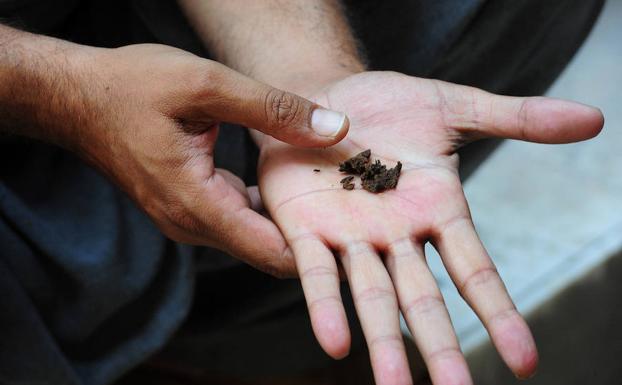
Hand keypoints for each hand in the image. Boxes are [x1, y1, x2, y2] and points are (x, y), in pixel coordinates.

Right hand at [69, 44, 348, 274]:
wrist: (75, 97)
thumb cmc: (132, 86)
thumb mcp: (208, 85)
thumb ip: (274, 109)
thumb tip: (335, 127)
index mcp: (196, 203)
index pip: (272, 253)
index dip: (320, 251)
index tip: (359, 236)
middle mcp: (191, 224)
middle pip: (268, 252)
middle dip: (314, 238)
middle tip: (358, 212)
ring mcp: (187, 219)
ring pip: (255, 238)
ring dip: (292, 222)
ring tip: (333, 196)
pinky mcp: (187, 207)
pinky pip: (238, 220)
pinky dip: (266, 208)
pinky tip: (290, 182)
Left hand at [257, 72, 602, 383]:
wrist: (323, 96)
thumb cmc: (389, 107)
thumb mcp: (455, 107)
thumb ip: (515, 119)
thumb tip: (594, 119)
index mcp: (436, 211)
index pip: (474, 271)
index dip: (499, 313)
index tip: (525, 362)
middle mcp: (396, 235)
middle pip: (423, 299)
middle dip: (441, 346)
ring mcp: (349, 236)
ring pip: (372, 297)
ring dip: (385, 343)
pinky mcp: (304, 228)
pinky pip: (317, 273)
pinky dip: (325, 306)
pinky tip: (336, 342)